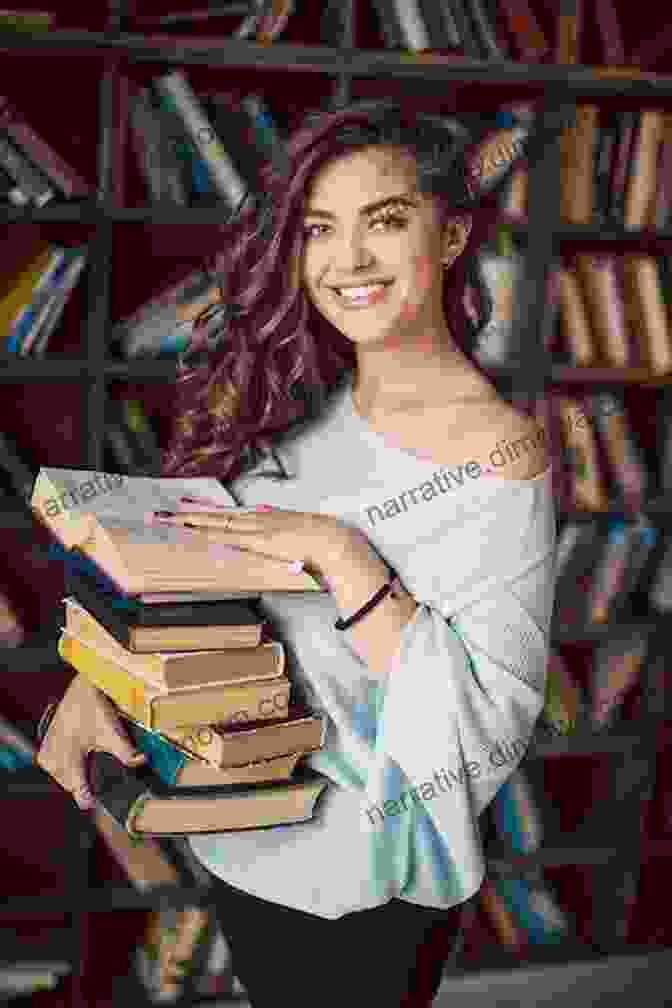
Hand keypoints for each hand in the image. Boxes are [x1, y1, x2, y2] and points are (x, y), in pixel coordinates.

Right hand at [36, 673, 146, 809]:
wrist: (81, 689)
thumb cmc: (94, 708)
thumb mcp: (112, 731)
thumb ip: (126, 752)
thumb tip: (142, 762)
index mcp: (68, 758)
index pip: (79, 792)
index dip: (91, 798)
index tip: (101, 801)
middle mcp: (53, 759)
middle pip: (73, 786)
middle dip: (88, 782)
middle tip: (102, 771)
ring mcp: (47, 754)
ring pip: (65, 778)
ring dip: (78, 774)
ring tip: (91, 757)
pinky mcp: (45, 749)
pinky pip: (59, 768)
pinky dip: (70, 766)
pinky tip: (81, 754)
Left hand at [153, 502, 354, 577]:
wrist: (331, 540)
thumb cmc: (319, 543)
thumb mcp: (296, 540)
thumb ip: (283, 536)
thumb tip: (271, 537)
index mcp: (262, 520)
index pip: (225, 516)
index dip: (202, 512)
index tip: (183, 507)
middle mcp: (254, 520)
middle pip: (212, 517)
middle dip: (184, 515)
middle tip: (157, 514)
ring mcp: (254, 528)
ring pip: (214, 523)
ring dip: (188, 521)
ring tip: (163, 518)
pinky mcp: (257, 539)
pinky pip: (226, 534)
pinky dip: (207, 531)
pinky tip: (191, 528)